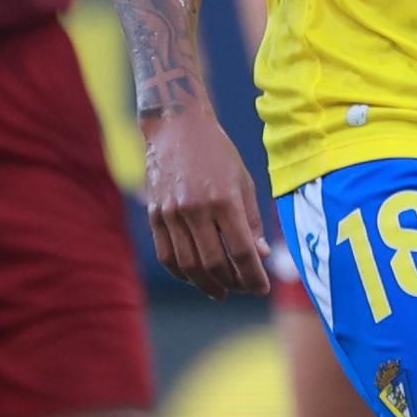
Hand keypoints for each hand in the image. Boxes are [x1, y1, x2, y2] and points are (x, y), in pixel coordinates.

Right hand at [141, 99, 281, 299]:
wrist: (176, 127)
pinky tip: (195, 277)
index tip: (261, 289)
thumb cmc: (217, 152)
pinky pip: (167, 255)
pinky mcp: (155, 215)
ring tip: (221, 290)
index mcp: (224, 200)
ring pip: (189, 265)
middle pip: (215, 263)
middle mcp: (196, 209)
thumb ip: (251, 221)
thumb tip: (260, 255)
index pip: (241, 251)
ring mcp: (172, 214)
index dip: (254, 276)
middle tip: (243, 289)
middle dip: (233, 283)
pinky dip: (182, 272)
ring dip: (207, 284)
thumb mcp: (243, 181)